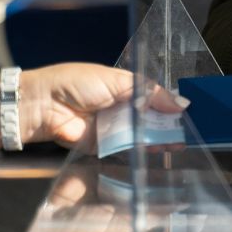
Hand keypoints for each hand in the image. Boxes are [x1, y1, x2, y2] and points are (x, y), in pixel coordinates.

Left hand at [0, 64, 186, 157]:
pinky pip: (126, 149)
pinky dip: (142, 151)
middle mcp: (121, 108)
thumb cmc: (75, 83)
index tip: (189, 111)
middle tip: (188, 130)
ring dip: (159, 138)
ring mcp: (113, 128)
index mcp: (124, 87)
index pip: (154, 96)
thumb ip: (149, 92)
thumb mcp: (117, 80)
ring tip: (179, 142)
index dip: (171, 103)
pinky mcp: (104, 146)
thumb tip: (180, 101)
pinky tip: (160, 152)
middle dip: (169, 123)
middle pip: (151, 117)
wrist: (41, 105)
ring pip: (142, 134)